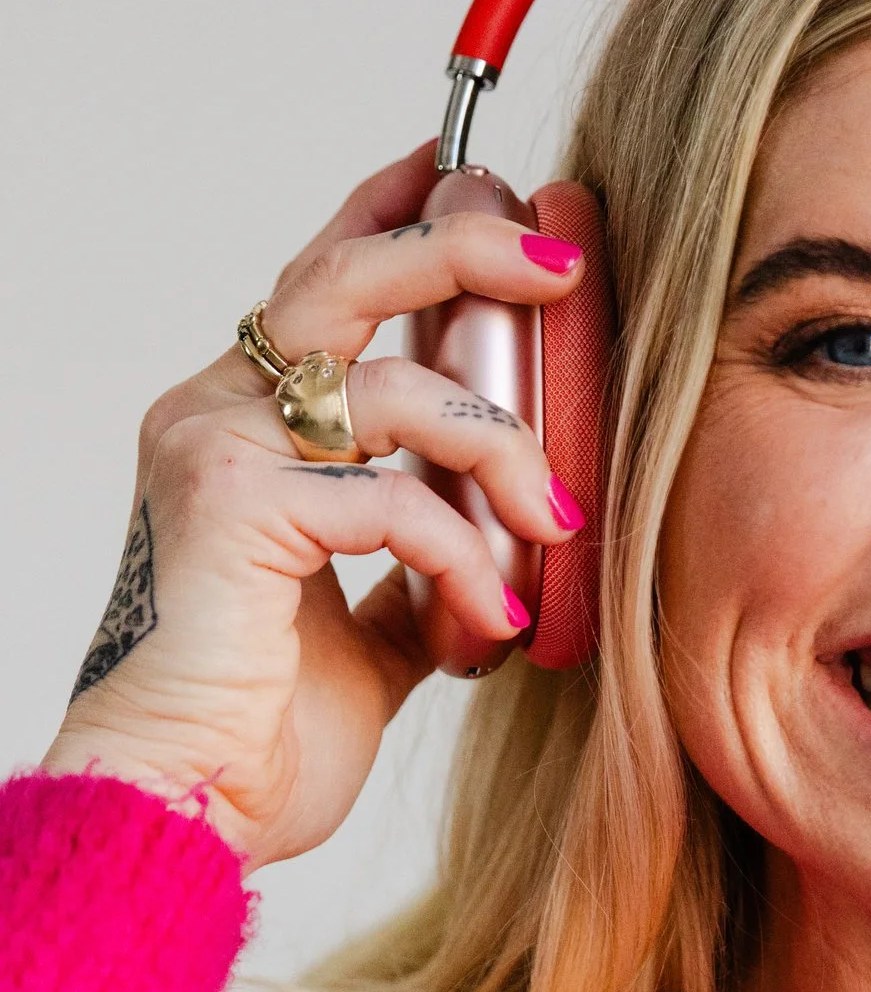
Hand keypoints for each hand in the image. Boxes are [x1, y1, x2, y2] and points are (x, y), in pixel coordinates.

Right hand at [41, 144, 587, 873]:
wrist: (187, 813)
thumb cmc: (264, 730)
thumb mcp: (379, 630)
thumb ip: (428, 566)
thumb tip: (517, 546)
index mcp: (250, 426)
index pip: (326, 285)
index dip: (400, 217)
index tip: (483, 179)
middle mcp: (218, 414)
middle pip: (349, 278)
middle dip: (468, 251)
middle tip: (563, 264)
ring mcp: (214, 450)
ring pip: (398, 389)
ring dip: (505, 454)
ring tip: (555, 529)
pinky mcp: (230, 507)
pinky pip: (392, 499)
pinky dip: (464, 559)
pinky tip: (488, 627)